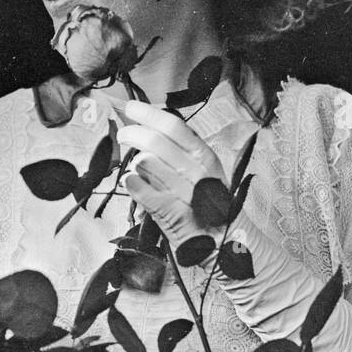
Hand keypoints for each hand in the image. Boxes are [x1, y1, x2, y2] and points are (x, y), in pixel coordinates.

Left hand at [117, 102, 225, 250]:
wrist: (227, 243)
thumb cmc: (209, 206)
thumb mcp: (201, 173)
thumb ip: (177, 154)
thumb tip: (147, 131)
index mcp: (205, 157)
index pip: (174, 127)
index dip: (149, 114)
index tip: (131, 108)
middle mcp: (198, 171)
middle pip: (156, 143)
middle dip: (133, 134)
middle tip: (124, 135)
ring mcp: (186, 193)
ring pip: (147, 164)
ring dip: (135, 164)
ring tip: (137, 169)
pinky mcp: (174, 215)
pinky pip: (144, 192)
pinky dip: (132, 185)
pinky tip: (129, 182)